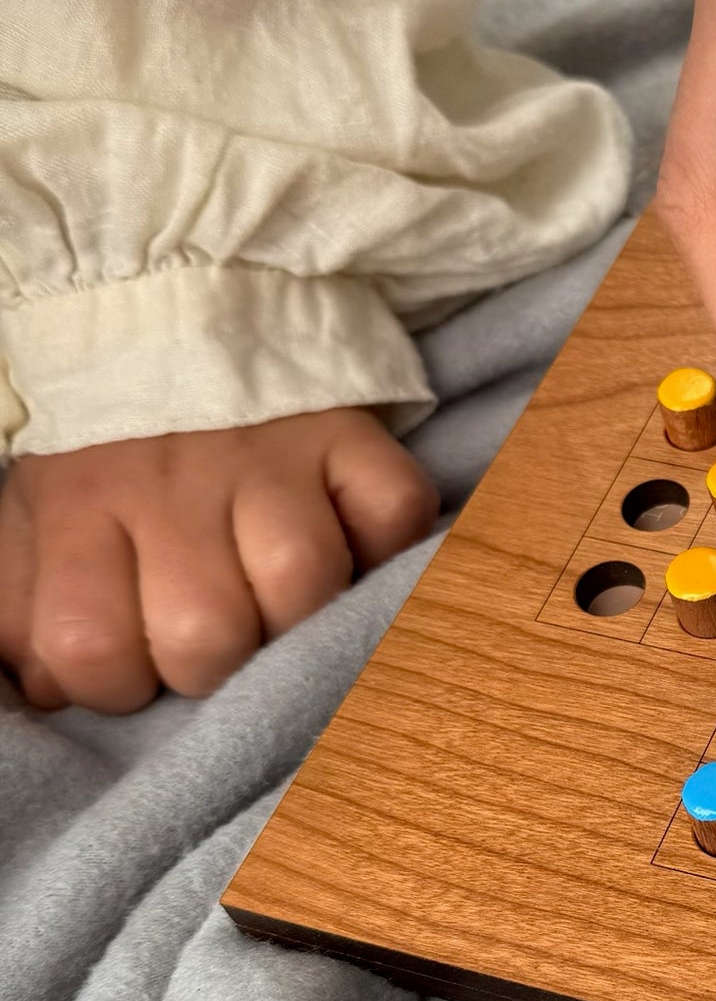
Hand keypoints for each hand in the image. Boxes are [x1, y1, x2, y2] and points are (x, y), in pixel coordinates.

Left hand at [0, 407, 437, 712]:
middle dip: (217, 660)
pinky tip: (356, 543)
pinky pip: (394, 513)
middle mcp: (174, 485)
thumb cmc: (109, 451)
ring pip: (303, 581)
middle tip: (220, 626)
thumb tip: (39, 692)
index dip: (118, 682)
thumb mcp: (35, 517)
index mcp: (82, 508)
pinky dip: (388, 541)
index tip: (137, 654)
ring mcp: (271, 459)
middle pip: (207, 633)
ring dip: (305, 612)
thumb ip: (21, 606)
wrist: (174, 308)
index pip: (90, 649)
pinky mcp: (350, 436)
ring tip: (286, 597)